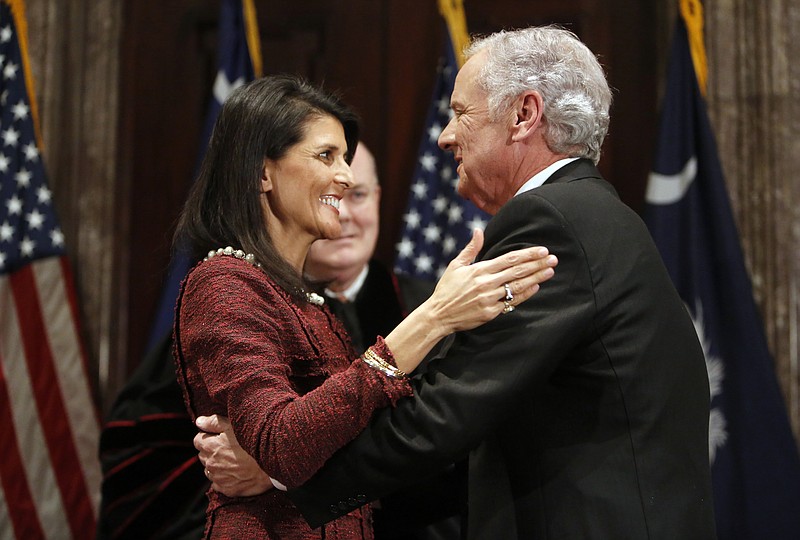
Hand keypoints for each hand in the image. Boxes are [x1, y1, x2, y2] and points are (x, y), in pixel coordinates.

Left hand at [195, 414, 272, 496]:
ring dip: (217, 465)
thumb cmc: (253, 442)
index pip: (197, 441)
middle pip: (203, 455)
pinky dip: (223, 478)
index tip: (218, 436)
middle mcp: (211, 464)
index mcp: (210, 447)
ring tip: (234, 460)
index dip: (208, 437)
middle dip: (212, 451)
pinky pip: (218, 483)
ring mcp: (218, 478)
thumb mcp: (234, 425)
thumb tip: (199, 422)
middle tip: (229, 447)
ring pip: (210, 470)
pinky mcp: (227, 489)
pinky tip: (235, 472)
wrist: (271, 463)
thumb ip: (213, 422)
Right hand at [429, 228, 557, 332]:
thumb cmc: (447, 289)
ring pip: (518, 286)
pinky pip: (512, 302)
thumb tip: (478, 231)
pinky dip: (525, 294)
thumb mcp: (456, 265)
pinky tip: (536, 287)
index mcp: (479, 270)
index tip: (542, 250)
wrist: (439, 314)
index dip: (527, 254)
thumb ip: (471, 249)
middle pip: (517, 271)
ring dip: (536, 278)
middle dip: (537, 264)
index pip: (509, 259)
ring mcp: (490, 299)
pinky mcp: (491, 313)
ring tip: (549, 271)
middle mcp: (486, 283)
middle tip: (553, 258)